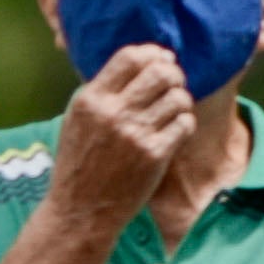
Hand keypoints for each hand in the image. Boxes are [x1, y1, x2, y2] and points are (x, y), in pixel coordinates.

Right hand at [53, 43, 192, 229]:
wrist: (81, 210)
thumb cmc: (81, 163)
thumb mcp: (78, 119)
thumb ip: (103, 91)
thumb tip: (140, 61)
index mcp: (91, 99)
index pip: (129, 57)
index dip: (153, 52)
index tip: (163, 57)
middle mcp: (112, 113)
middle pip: (160, 72)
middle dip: (174, 74)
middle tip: (175, 83)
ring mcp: (134, 134)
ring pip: (177, 97)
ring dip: (182, 100)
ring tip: (174, 110)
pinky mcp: (154, 155)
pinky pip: (184, 124)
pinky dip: (185, 123)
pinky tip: (176, 129)